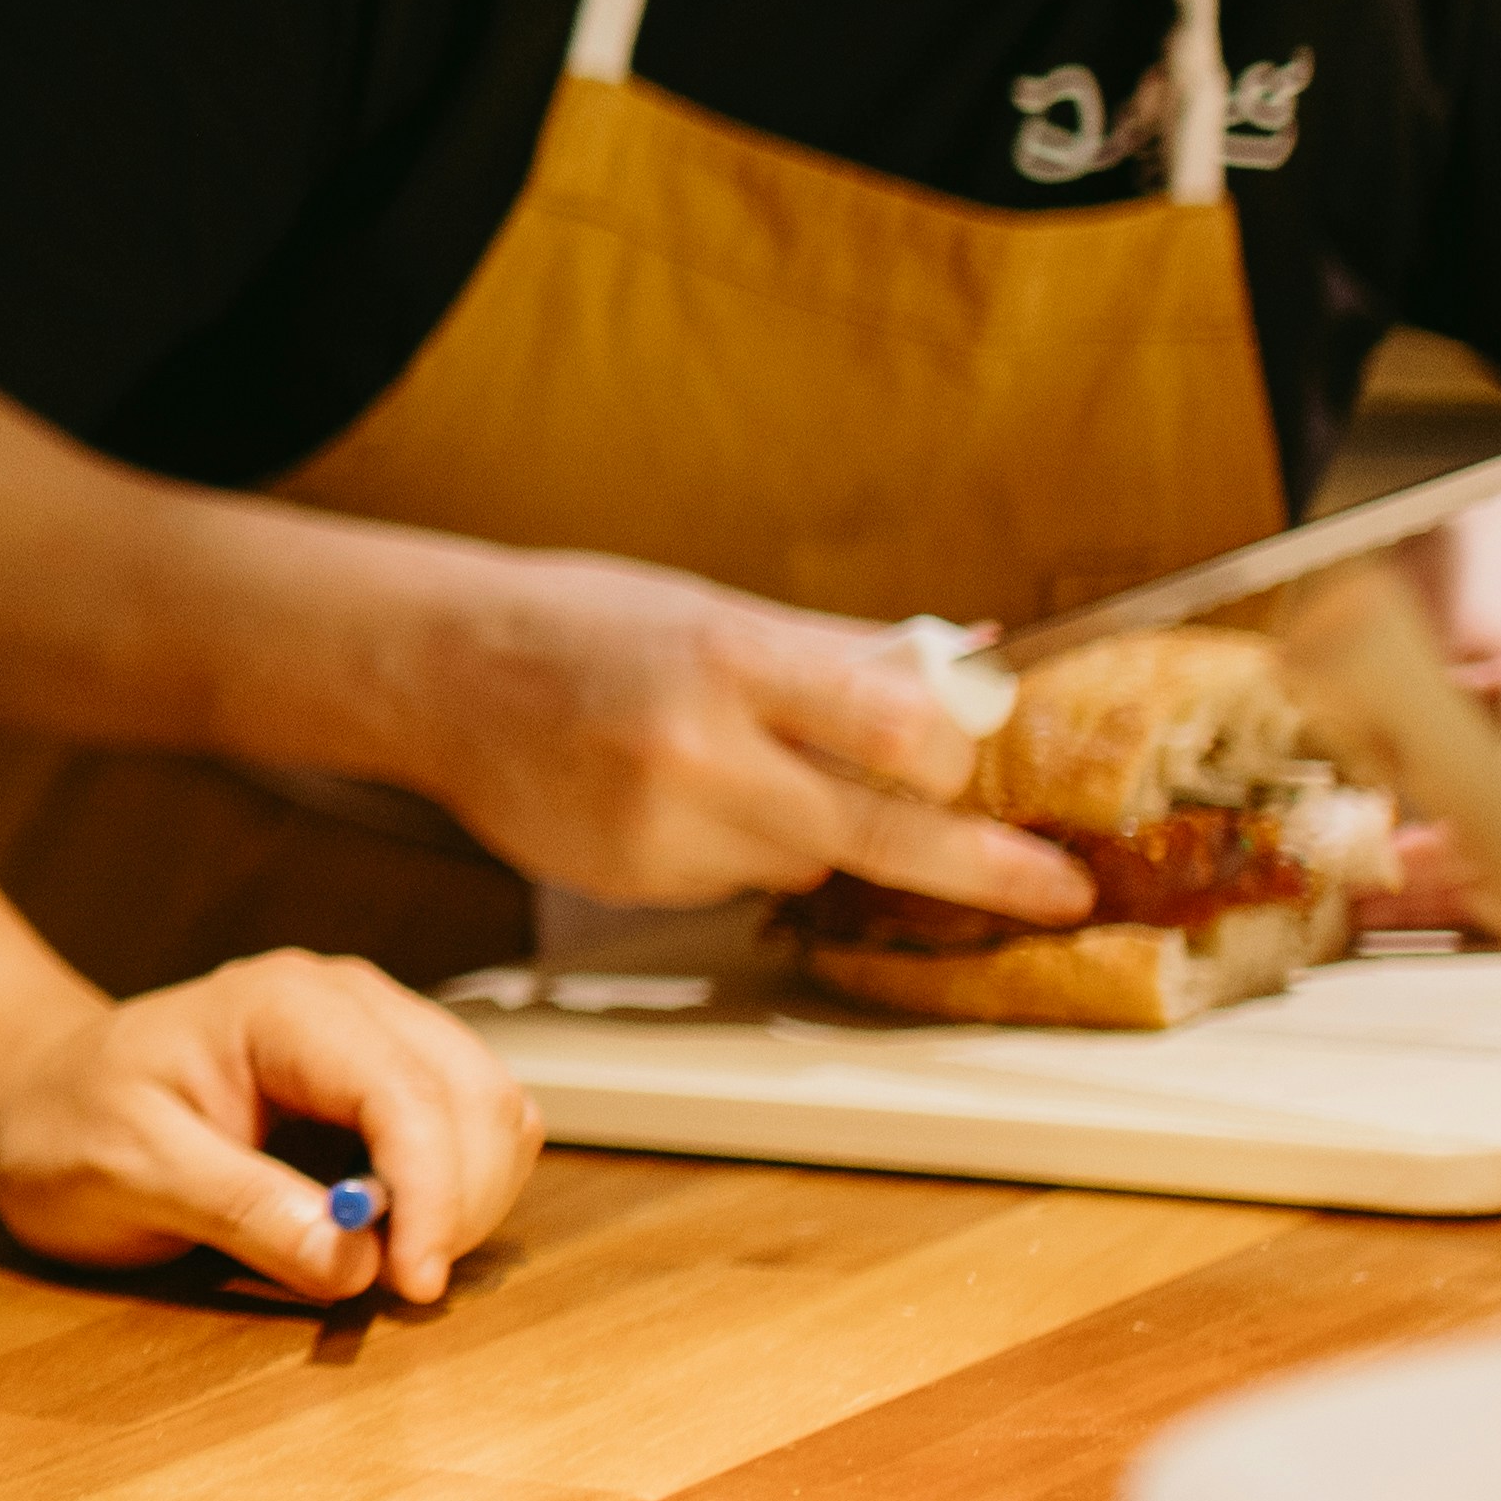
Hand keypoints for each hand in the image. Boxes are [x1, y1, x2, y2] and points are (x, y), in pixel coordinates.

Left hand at [0, 949, 547, 1307]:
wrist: (46, 1097)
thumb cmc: (70, 1122)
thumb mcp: (128, 1170)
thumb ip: (239, 1207)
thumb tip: (354, 1258)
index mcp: (282, 1005)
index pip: (403, 1094)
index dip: (429, 1194)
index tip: (410, 1283)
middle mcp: (349, 1003)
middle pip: (473, 1099)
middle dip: (456, 1203)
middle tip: (396, 1287)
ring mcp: (377, 1035)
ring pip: (493, 1114)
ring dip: (468, 1200)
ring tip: (387, 1261)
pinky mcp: (388, 1081)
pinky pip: (470, 1133)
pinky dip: (458, 1193)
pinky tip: (394, 1234)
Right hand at [391, 552, 1088, 922]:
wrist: (440, 673)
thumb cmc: (586, 624)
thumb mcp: (719, 609)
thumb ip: (851, 649)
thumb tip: (979, 661)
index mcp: (732, 661)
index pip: (900, 731)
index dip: (961, 761)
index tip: (986, 773)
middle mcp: (699, 754)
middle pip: (885, 834)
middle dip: (985, 869)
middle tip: (1060, 892)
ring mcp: (663, 832)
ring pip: (810, 863)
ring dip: (818, 829)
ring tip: (741, 768)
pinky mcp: (636, 883)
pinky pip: (739, 882)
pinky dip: (740, 847)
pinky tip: (674, 795)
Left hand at [1403, 515, 1500, 896]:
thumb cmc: (1476, 583)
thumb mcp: (1423, 613)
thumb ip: (1397, 692)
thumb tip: (1355, 760)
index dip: (1466, 838)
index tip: (1398, 854)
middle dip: (1474, 891)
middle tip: (1380, 894)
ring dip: (1474, 906)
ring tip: (1379, 906)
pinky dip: (1486, 892)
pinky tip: (1409, 895)